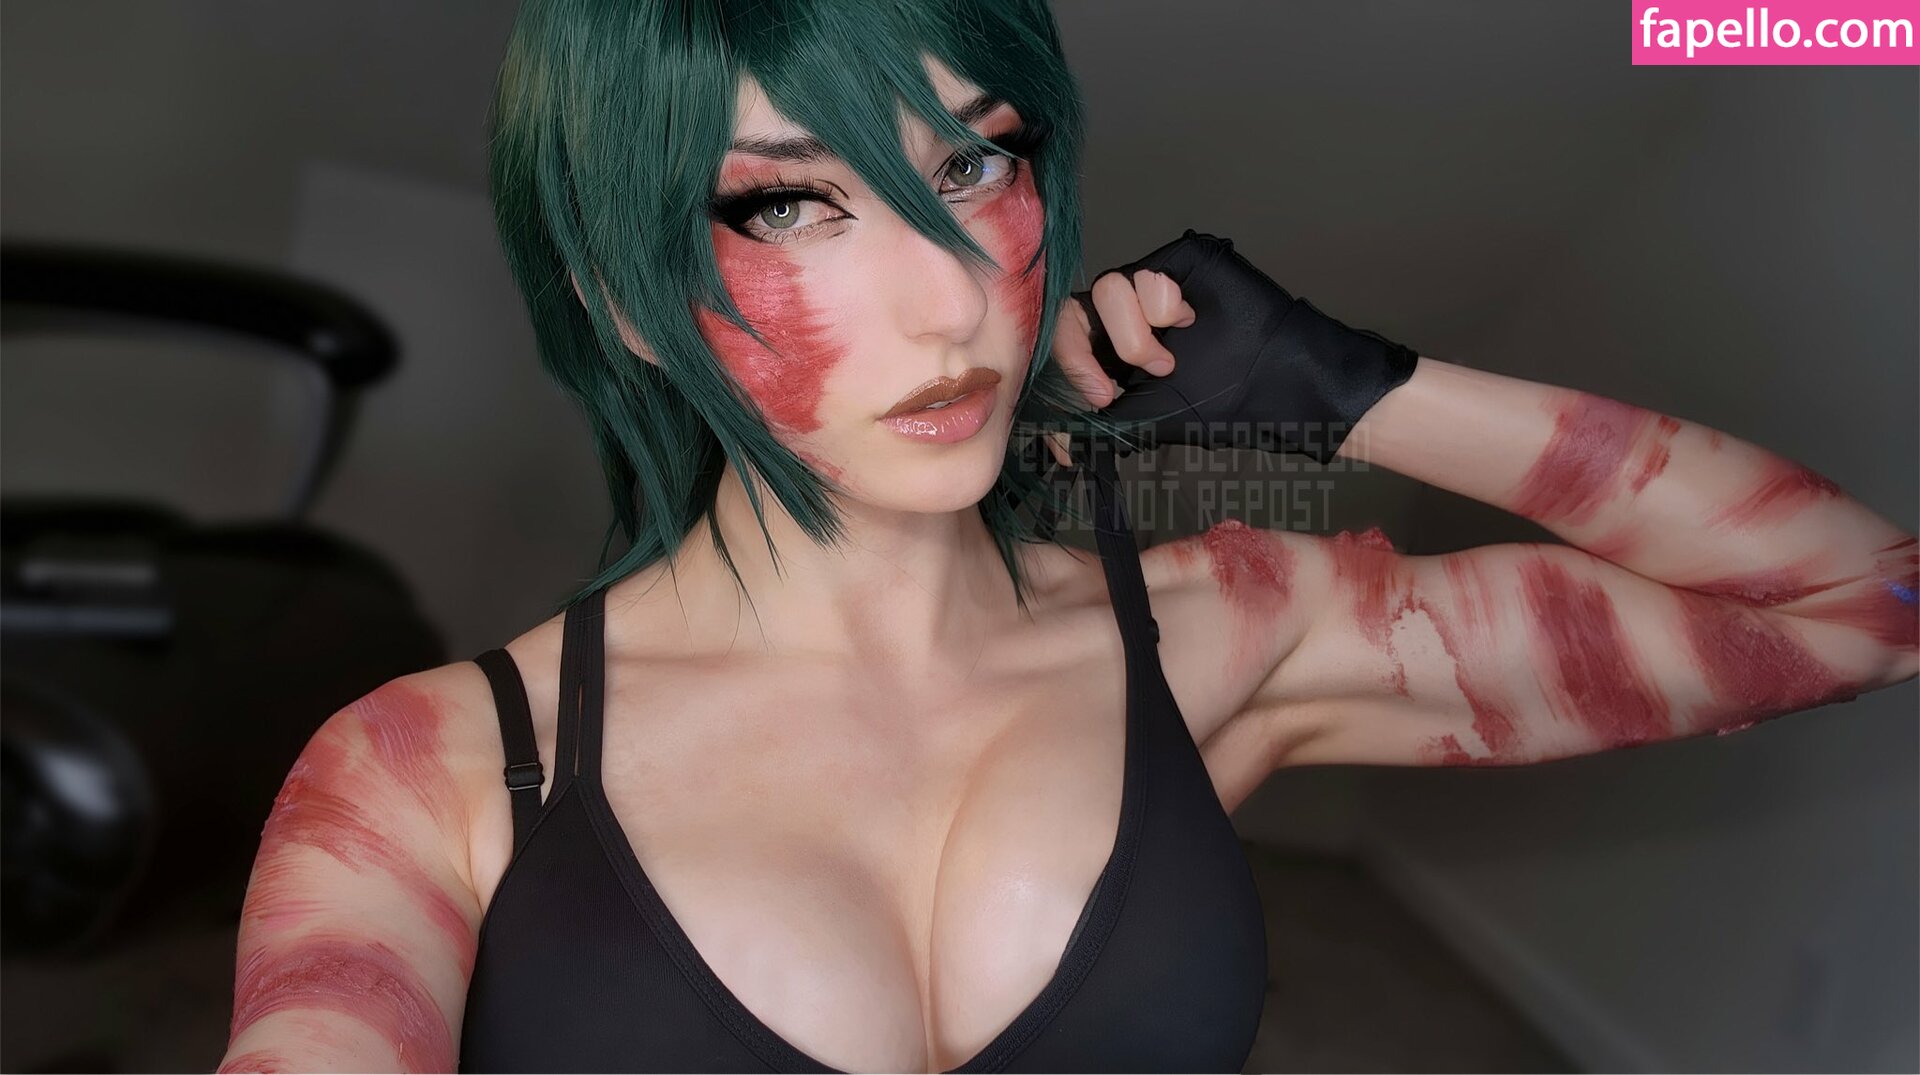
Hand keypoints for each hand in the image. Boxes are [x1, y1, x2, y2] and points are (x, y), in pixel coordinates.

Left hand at [1060, 230, 1420, 463]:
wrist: (1276, 386)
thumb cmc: (1218, 407)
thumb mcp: (1147, 421)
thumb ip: (1100, 423)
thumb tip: (1059, 445)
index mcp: (1109, 350)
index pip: (1062, 342)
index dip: (1066, 367)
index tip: (1098, 399)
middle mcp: (1124, 315)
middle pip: (1073, 309)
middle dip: (1088, 352)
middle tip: (1123, 382)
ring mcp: (1149, 287)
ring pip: (1107, 287)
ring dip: (1134, 334)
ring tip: (1169, 360)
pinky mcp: (1177, 261)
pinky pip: (1146, 272)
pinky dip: (1163, 305)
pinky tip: (1192, 322)